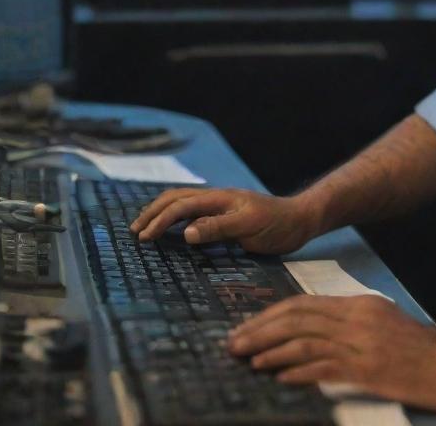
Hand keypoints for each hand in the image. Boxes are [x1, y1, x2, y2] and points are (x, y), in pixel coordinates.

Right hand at [129, 187, 315, 251]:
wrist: (301, 220)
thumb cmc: (278, 224)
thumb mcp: (251, 227)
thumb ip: (219, 228)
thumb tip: (186, 232)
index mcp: (219, 199)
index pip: (181, 205)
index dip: (160, 220)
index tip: (143, 238)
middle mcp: (217, 199)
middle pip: (177, 199)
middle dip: (153, 212)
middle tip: (134, 231)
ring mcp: (221, 206)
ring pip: (184, 204)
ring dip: (162, 213)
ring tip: (145, 228)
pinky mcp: (226, 217)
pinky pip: (195, 214)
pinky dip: (177, 220)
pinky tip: (173, 232)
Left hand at [227, 294, 435, 410]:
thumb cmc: (421, 350)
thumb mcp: (384, 324)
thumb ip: (350, 323)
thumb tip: (312, 332)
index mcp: (359, 305)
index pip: (304, 304)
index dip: (270, 315)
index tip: (246, 327)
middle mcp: (358, 318)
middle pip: (297, 318)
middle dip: (261, 329)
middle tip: (233, 343)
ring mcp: (363, 343)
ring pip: (305, 341)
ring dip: (271, 351)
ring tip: (247, 360)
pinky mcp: (369, 370)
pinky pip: (325, 368)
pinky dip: (297, 372)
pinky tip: (279, 378)